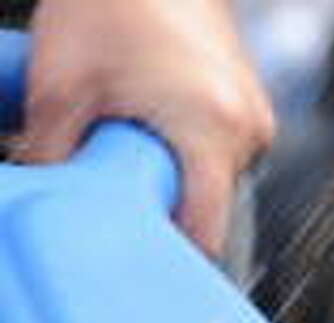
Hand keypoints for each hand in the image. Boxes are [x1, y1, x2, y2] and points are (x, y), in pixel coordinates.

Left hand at [19, 0, 274, 253]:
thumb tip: (49, 209)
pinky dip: (188, 143)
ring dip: (176, 169)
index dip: (171, 255)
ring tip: (137, 134)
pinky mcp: (249, 98)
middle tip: (121, 176)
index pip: (207, 238)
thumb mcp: (60, 88)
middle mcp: (248, 127)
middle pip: (210, 207)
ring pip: (214, 177)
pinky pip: (220, 147)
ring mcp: (254, 111)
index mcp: (213, 132)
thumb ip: (52, 160)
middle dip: (164, 201)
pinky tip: (156, 116)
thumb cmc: (109, 0)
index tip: (141, 255)